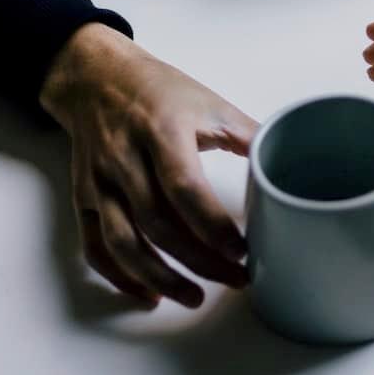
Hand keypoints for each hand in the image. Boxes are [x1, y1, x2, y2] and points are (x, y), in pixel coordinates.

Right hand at [39, 24, 257, 307]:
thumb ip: (250, 135)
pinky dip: (119, 276)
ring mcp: (100, 182)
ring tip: (195, 297)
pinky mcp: (84, 197)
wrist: (96, 77)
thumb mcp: (211, 102)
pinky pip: (94, 246)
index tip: (243, 250)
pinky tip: (149, 294)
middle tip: (236, 279)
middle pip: (158, 223)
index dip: (213, 226)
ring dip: (159, 277)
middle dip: (199, 260)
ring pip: (123, 242)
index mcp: (162, 131)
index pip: (184, 188)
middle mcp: (125, 159)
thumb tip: (289, 162)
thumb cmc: (160, 90)